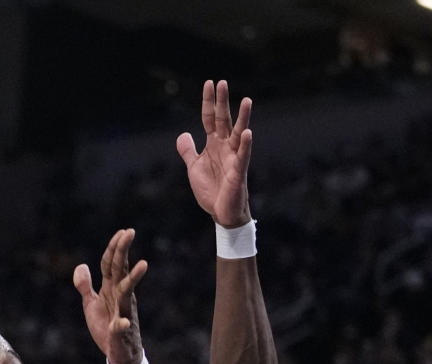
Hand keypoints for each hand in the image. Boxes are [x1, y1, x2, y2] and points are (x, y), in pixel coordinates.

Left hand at [73, 228, 147, 363]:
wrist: (119, 353)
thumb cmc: (106, 327)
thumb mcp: (91, 304)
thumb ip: (85, 286)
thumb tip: (82, 266)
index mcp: (111, 289)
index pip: (111, 264)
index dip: (114, 248)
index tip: (122, 231)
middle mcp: (120, 296)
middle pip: (121, 269)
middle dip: (124, 251)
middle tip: (130, 232)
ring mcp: (123, 311)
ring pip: (128, 292)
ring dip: (134, 278)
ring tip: (143, 265)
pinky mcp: (121, 331)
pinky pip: (121, 326)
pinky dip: (121, 324)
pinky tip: (122, 322)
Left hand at [176, 80, 252, 226]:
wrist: (221, 213)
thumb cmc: (211, 190)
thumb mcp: (194, 168)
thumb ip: (189, 151)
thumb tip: (183, 134)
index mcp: (213, 144)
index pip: (209, 118)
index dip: (208, 102)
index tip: (209, 83)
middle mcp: (225, 147)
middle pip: (223, 120)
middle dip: (222, 102)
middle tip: (223, 82)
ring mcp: (233, 158)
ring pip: (238, 134)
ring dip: (243, 118)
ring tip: (247, 100)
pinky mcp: (238, 172)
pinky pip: (242, 156)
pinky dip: (245, 145)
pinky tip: (247, 133)